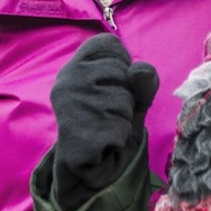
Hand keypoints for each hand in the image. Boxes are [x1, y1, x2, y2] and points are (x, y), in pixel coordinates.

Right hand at [50, 33, 158, 210]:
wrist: (88, 166)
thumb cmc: (109, 122)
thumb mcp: (133, 94)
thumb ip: (143, 78)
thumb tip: (138, 71)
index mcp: (75, 64)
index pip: (108, 43)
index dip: (121, 64)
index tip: (112, 84)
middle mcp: (67, 79)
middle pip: (123, 73)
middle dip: (126, 96)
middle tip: (107, 112)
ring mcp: (69, 104)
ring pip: (124, 102)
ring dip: (123, 119)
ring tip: (105, 127)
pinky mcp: (75, 131)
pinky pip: (120, 127)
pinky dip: (119, 138)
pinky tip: (103, 143)